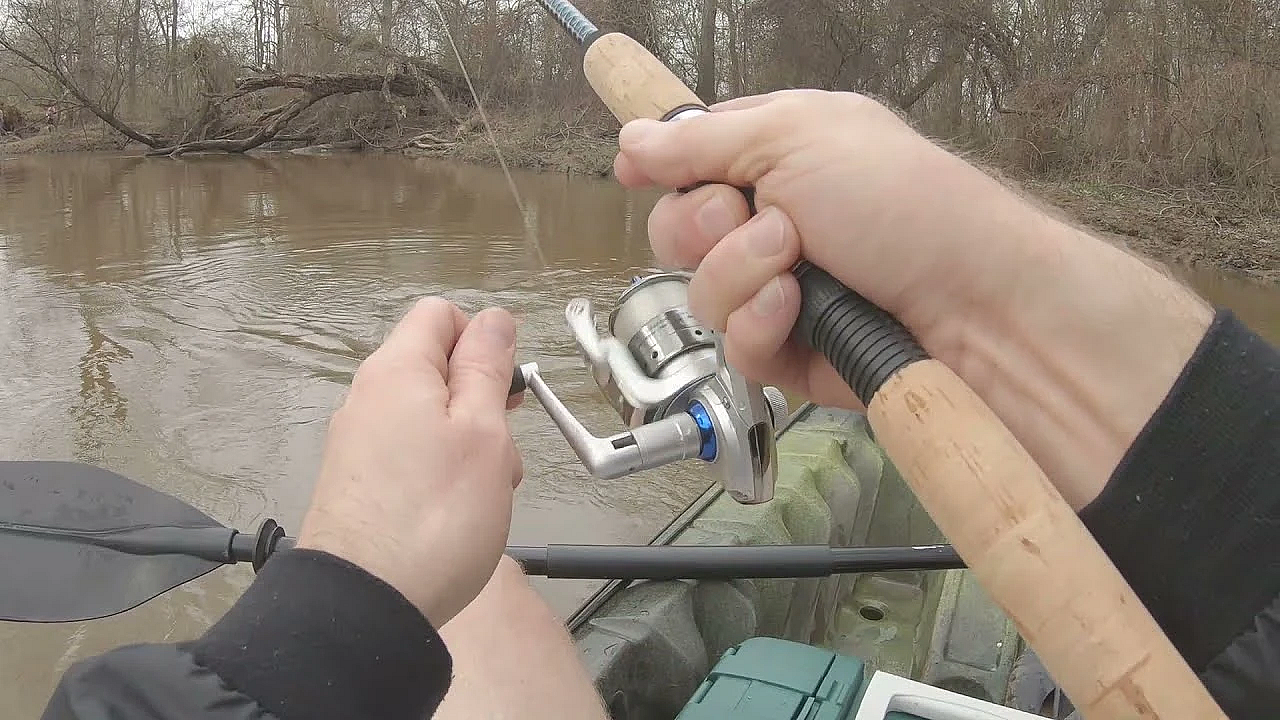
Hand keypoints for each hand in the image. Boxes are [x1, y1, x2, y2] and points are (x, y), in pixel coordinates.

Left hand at [296, 297, 523, 627]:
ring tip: (486, 491)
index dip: (483, 338)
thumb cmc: (434, 517)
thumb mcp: (483, 432)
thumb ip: (488, 368)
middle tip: (504, 447)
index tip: (509, 384)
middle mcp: (368, 397)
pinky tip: (457, 512)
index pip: (440, 314)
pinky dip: (441, 471)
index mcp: (397, 370)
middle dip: (481, 398)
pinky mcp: (357, 483)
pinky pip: (409, 454)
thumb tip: (494, 319)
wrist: (365, 604)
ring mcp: (358, 442)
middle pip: (434, 367)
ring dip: (468, 442)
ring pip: (427, 416)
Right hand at [614, 89, 1045, 408]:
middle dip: (704, 227)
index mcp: (777, 155)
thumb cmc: (906, 203)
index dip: (661, 165)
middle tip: (756, 216)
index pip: (690, 158)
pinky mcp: (790, 351)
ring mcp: (780, 290)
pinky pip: (734, 347)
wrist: (973, 304)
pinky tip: (797, 313)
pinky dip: (761, 325)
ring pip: (700, 294)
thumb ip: (702, 141)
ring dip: (740, 275)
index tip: (637, 170)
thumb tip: (632, 137)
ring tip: (796, 266)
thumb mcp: (796, 136)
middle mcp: (773, 222)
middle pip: (677, 230)